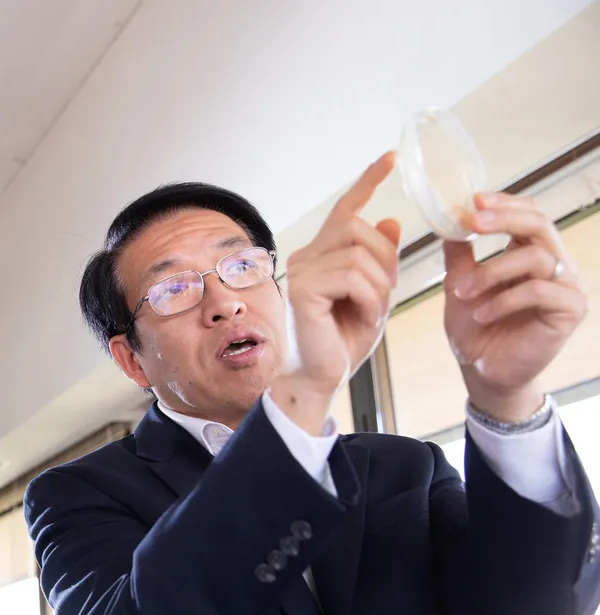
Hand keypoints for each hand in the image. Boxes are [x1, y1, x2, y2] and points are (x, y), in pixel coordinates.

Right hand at [272, 152, 400, 433]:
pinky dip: (370, 296)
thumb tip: (390, 220)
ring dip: (380, 284)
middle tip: (387, 294)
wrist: (320, 378)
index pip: (346, 209)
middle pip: (361, 229)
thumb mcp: (374, 294)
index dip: (369, 181)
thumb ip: (380, 260)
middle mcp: (305, 256)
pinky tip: (364, 314)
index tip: (392, 157)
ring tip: (373, 309)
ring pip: (361, 253)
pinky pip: (352, 275)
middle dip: (387, 260)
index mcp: (320, 254)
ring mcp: (301, 270)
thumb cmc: (343, 340)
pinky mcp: (303, 289)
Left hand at [444, 192, 586, 420]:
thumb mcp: (460, 283)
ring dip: (491, 272)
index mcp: (531, 251)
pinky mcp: (570, 310)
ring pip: (535, 257)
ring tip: (463, 293)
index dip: (505, 203)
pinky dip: (504, 300)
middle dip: (503, 219)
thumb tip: (449, 220)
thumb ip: (459, 253)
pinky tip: (482, 314)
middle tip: (472, 222)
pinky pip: (539, 291)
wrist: (482, 370)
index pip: (529, 213)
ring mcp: (567, 285)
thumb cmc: (475, 327)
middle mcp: (554, 263)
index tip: (473, 199)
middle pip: (540, 223)